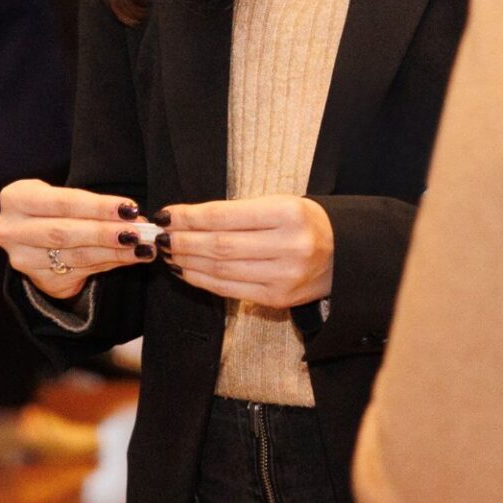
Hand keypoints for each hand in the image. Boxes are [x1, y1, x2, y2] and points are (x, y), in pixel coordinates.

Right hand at [0, 179, 156, 299]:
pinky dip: (109, 264)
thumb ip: (90, 204)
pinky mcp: (40, 281)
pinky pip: (81, 272)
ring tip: (142, 247)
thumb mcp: (61, 195)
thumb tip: (133, 215)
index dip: (97, 207)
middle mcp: (11, 231)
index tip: (129, 209)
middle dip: (106, 233)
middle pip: (65, 233)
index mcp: (15, 198)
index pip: (62, 202)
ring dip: (114, 252)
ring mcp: (23, 260)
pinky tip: (129, 258)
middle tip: (138, 233)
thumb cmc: (55, 206)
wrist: (36, 232)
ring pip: (76, 256)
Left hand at [158, 196, 333, 309]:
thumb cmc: (303, 222)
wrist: (343, 253)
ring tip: (169, 252)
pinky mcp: (279, 299)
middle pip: (221, 246)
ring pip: (222, 270)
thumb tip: (186, 220)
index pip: (225, 216)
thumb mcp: (279, 203)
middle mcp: (289, 246)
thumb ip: (237, 212)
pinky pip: (231, 290)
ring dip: (188, 262)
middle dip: (184, 241)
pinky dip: (204, 280)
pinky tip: (187, 270)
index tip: (167, 214)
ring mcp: (284, 277)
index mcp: (288, 213)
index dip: (190, 217)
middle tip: (159, 235)